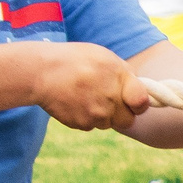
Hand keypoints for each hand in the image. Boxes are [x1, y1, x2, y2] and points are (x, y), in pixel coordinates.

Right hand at [33, 44, 149, 132]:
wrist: (40, 72)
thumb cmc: (74, 60)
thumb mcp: (105, 57)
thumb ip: (125, 74)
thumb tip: (139, 88)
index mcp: (121, 79)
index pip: (142, 103)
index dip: (139, 104)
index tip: (133, 101)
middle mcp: (111, 100)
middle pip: (128, 120)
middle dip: (122, 113)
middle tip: (109, 101)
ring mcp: (96, 115)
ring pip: (108, 124)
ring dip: (103, 115)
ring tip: (87, 97)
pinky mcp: (81, 124)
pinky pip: (91, 126)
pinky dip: (86, 117)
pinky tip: (76, 102)